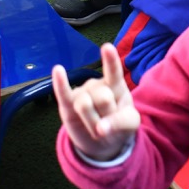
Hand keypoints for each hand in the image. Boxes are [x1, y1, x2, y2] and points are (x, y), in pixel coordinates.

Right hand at [52, 43, 140, 161]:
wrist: (102, 141)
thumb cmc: (119, 125)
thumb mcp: (130, 124)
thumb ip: (121, 123)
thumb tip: (101, 128)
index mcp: (116, 85)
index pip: (114, 72)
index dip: (110, 60)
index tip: (107, 47)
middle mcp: (97, 85)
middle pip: (103, 97)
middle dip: (107, 115)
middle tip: (108, 123)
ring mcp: (81, 94)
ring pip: (85, 104)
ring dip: (92, 121)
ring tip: (95, 124)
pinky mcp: (67, 106)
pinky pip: (63, 94)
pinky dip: (60, 83)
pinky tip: (58, 70)